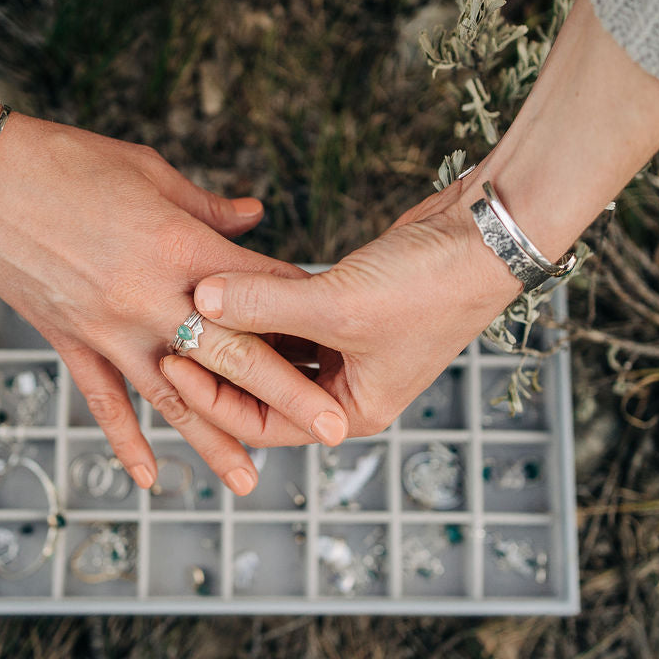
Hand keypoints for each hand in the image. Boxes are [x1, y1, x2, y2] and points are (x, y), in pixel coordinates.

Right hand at [0, 116, 348, 491]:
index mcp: (183, 249)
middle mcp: (152, 299)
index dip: (303, 311)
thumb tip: (257, 219)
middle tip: (333, 431)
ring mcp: (109, 328)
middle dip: (288, 396)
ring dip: (214, 440)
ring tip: (250, 479)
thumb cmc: (69, 161)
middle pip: (234, 356)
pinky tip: (147, 478)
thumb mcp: (150, 172)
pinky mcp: (71, 342)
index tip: (341, 338)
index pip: (260, 289)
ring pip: (174, 396)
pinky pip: (104, 401)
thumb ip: (208, 209)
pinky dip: (126, 441)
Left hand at [159, 180, 523, 442]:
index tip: (175, 363)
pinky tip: (229, 288)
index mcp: (353, 410)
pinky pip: (291, 318)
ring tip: (192, 313)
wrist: (485, 235)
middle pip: (266, 390)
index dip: (215, 399)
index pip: (264, 423)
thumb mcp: (338, 304)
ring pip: (277, 351)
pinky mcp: (347, 310)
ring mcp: (349, 349)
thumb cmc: (431, 286)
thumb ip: (265, 302)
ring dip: (240, 333)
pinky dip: (264, 305)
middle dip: (222, 367)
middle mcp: (348, 387)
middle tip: (173, 338)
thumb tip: (202, 298)